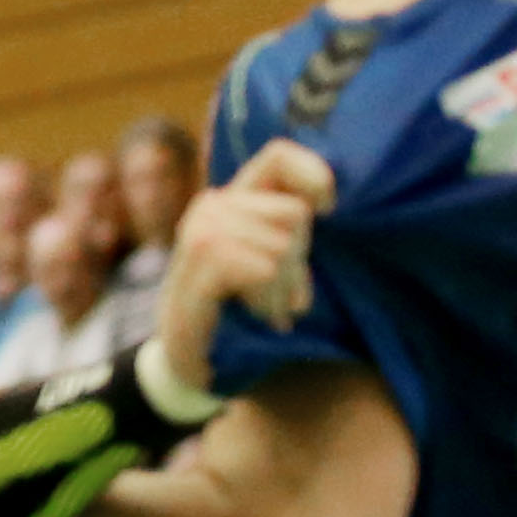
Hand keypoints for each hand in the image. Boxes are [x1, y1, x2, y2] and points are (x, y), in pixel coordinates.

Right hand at [155, 140, 335, 386]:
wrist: (188, 361)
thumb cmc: (235, 311)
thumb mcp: (271, 263)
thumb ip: (288, 229)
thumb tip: (326, 203)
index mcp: (233, 198)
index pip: (279, 155)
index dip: (314, 175)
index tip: (328, 211)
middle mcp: (212, 205)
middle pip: (294, 212)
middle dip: (297, 260)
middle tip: (275, 292)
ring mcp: (200, 231)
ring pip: (281, 243)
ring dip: (280, 286)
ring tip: (261, 306)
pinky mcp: (197, 261)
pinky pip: (261, 268)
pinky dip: (265, 298)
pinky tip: (251, 311)